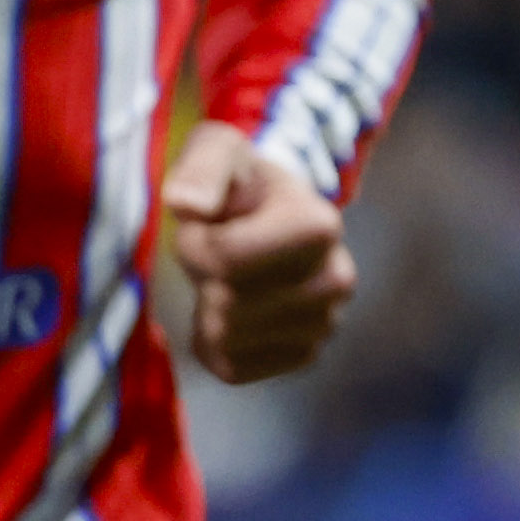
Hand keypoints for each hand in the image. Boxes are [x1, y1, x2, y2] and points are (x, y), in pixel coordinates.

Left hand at [162, 125, 354, 384]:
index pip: (224, 261)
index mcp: (318, 226)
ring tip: (229, 277)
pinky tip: (235, 309)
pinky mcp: (306, 355)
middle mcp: (336, 280)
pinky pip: (232, 368)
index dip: (194, 244)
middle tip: (218, 250)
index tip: (204, 224)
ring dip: (207, 310)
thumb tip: (184, 203)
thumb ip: (200, 169)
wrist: (275, 215)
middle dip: (202, 277)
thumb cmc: (241, 182)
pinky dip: (217, 344)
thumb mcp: (216, 152)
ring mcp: (325, 323)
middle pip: (225, 304)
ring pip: (226, 340)